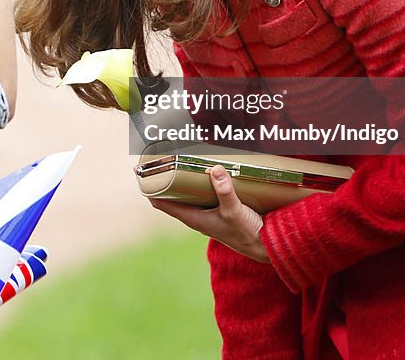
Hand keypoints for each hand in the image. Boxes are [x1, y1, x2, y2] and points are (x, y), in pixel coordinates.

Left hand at [149, 165, 268, 262]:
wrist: (266, 247)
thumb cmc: (247, 233)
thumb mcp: (235, 211)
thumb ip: (225, 191)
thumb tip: (214, 170)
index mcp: (193, 218)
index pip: (160, 203)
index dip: (149, 187)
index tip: (139, 171)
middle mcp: (196, 216)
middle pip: (172, 195)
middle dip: (164, 177)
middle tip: (158, 156)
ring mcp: (207, 213)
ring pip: (187, 194)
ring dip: (182, 179)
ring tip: (178, 158)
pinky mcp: (219, 210)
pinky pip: (202, 193)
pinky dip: (199, 182)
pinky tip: (206, 170)